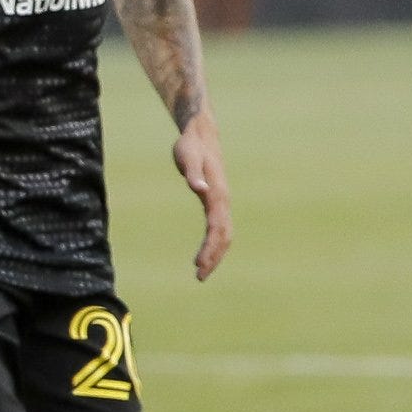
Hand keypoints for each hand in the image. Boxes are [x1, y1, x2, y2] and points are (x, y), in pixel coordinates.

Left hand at [173, 111, 232, 279]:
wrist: (200, 135)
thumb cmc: (191, 146)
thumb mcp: (187, 158)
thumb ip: (193, 174)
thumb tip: (199, 189)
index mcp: (217, 194)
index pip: (217, 228)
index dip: (210, 248)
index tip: (199, 265)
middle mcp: (222, 200)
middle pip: (224, 236)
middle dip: (214, 257)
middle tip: (199, 276)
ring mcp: (221, 201)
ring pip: (224, 234)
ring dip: (215, 254)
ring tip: (201, 272)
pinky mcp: (216, 201)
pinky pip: (219, 227)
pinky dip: (214, 243)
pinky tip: (205, 254)